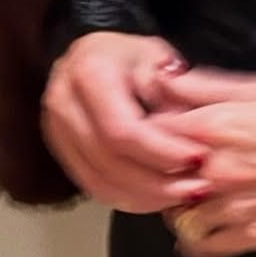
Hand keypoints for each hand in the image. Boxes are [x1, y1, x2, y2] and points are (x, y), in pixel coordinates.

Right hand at [42, 32, 211, 212]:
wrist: (93, 56)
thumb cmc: (131, 57)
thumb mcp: (159, 57)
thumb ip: (175, 92)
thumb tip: (191, 130)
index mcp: (88, 73)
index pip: (121, 129)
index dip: (160, 151)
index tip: (198, 159)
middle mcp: (63, 104)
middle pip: (109, 161)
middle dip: (158, 182)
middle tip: (198, 187)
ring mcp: (56, 132)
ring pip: (100, 182)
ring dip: (147, 197)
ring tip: (186, 196)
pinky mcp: (62, 153)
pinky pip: (94, 188)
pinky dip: (130, 199)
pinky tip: (161, 199)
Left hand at [147, 66, 255, 256]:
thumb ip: (207, 86)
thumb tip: (167, 81)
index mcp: (217, 127)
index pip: (150, 133)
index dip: (149, 133)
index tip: (155, 134)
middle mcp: (219, 169)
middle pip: (158, 177)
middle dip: (161, 171)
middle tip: (172, 166)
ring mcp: (237, 206)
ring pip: (177, 214)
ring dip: (179, 205)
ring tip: (193, 194)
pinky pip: (205, 245)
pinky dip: (196, 238)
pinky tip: (203, 224)